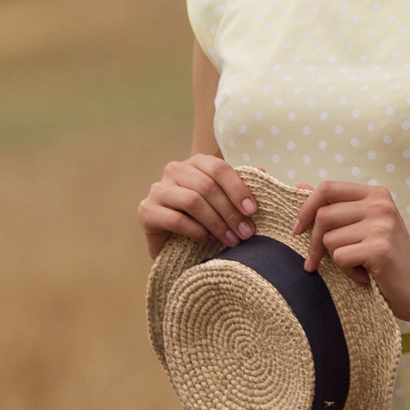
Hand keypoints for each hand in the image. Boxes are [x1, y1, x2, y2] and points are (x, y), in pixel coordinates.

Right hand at [139, 155, 259, 257]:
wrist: (175, 246)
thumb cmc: (204, 220)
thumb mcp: (225, 202)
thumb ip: (240, 186)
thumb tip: (262, 170)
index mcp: (195, 163)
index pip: (219, 168)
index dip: (238, 188)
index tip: (252, 211)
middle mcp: (174, 170)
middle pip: (207, 186)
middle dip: (230, 211)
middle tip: (246, 232)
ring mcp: (158, 190)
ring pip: (192, 201)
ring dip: (217, 223)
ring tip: (231, 239)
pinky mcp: (146, 211)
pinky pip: (176, 220)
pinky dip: (197, 232)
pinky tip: (210, 241)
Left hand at [295, 179, 409, 315]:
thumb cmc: (389, 259)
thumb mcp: (363, 226)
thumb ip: (335, 207)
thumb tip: (299, 186)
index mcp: (376, 194)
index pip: (327, 188)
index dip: (306, 208)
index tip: (298, 229)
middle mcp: (380, 205)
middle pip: (323, 216)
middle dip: (315, 243)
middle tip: (316, 262)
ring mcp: (382, 226)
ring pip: (330, 240)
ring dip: (337, 261)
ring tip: (359, 266)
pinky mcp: (380, 249)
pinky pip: (340, 258)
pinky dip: (347, 272)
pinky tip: (365, 275)